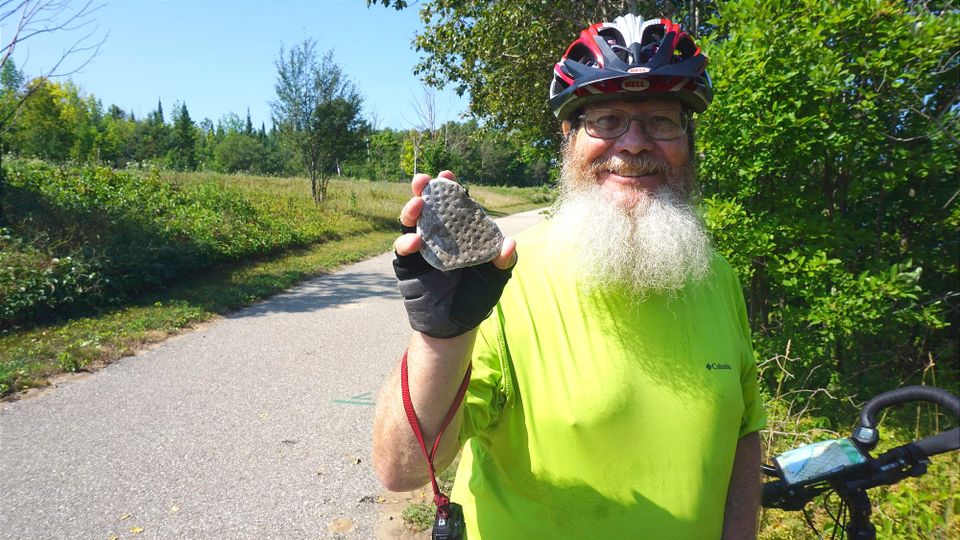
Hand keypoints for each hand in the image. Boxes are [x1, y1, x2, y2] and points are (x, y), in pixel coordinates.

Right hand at [394, 171, 516, 338]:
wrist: (456, 325)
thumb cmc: (478, 297)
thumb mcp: (496, 279)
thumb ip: (503, 261)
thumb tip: (509, 244)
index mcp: (460, 231)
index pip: (454, 204)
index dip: (449, 188)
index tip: (447, 175)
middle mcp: (439, 235)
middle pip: (428, 207)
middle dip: (423, 191)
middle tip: (422, 181)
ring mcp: (421, 248)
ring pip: (410, 222)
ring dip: (411, 211)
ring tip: (417, 205)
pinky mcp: (407, 265)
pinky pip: (402, 249)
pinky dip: (406, 242)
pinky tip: (415, 240)